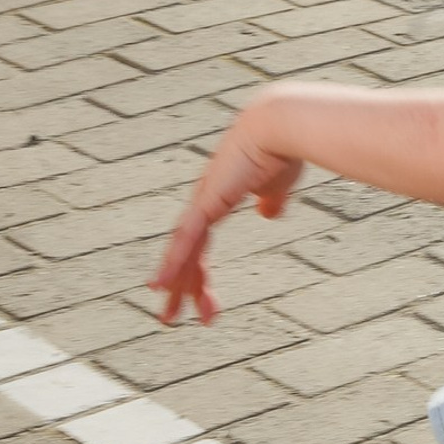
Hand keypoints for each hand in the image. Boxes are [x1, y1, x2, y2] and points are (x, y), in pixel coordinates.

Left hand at [151, 98, 302, 325]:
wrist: (281, 125)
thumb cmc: (283, 148)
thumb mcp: (277, 184)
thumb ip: (270, 200)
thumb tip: (268, 214)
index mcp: (219, 198)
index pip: (200, 243)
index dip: (197, 272)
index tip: (202, 299)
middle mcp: (204, 202)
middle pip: (186, 253)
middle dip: (182, 287)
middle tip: (173, 317)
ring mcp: (203, 202)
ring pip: (184, 253)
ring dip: (177, 286)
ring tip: (169, 317)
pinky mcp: (207, 202)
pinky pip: (186, 239)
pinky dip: (172, 263)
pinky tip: (160, 286)